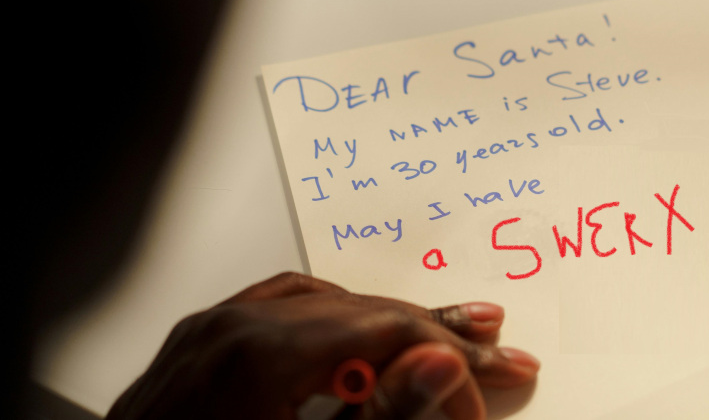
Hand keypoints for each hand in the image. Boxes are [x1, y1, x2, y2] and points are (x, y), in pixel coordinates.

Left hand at [106, 272, 538, 419]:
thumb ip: (380, 418)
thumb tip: (441, 366)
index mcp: (258, 353)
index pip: (388, 331)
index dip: (449, 367)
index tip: (480, 407)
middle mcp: (231, 326)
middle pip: (365, 313)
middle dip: (440, 341)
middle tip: (504, 356)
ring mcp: (210, 331)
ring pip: (329, 305)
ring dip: (393, 325)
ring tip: (454, 331)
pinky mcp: (198, 346)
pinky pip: (280, 310)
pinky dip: (335, 320)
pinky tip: (363, 324)